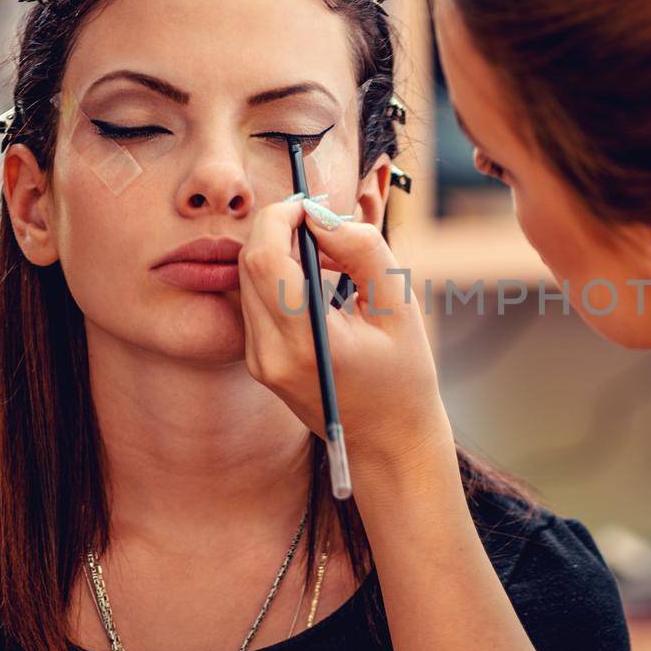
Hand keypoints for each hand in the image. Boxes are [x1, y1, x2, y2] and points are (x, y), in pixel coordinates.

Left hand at [235, 198, 454, 483]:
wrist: (388, 443)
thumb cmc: (403, 378)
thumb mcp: (398, 307)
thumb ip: (363, 251)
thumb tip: (322, 217)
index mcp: (305, 343)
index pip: (264, 259)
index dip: (281, 217)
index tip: (312, 207)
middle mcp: (270, 355)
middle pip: (249, 264)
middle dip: (280, 229)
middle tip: (323, 224)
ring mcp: (258, 362)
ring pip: (247, 279)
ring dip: (280, 252)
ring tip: (331, 259)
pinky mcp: (258, 363)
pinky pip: (254, 302)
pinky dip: (279, 278)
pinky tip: (319, 284)